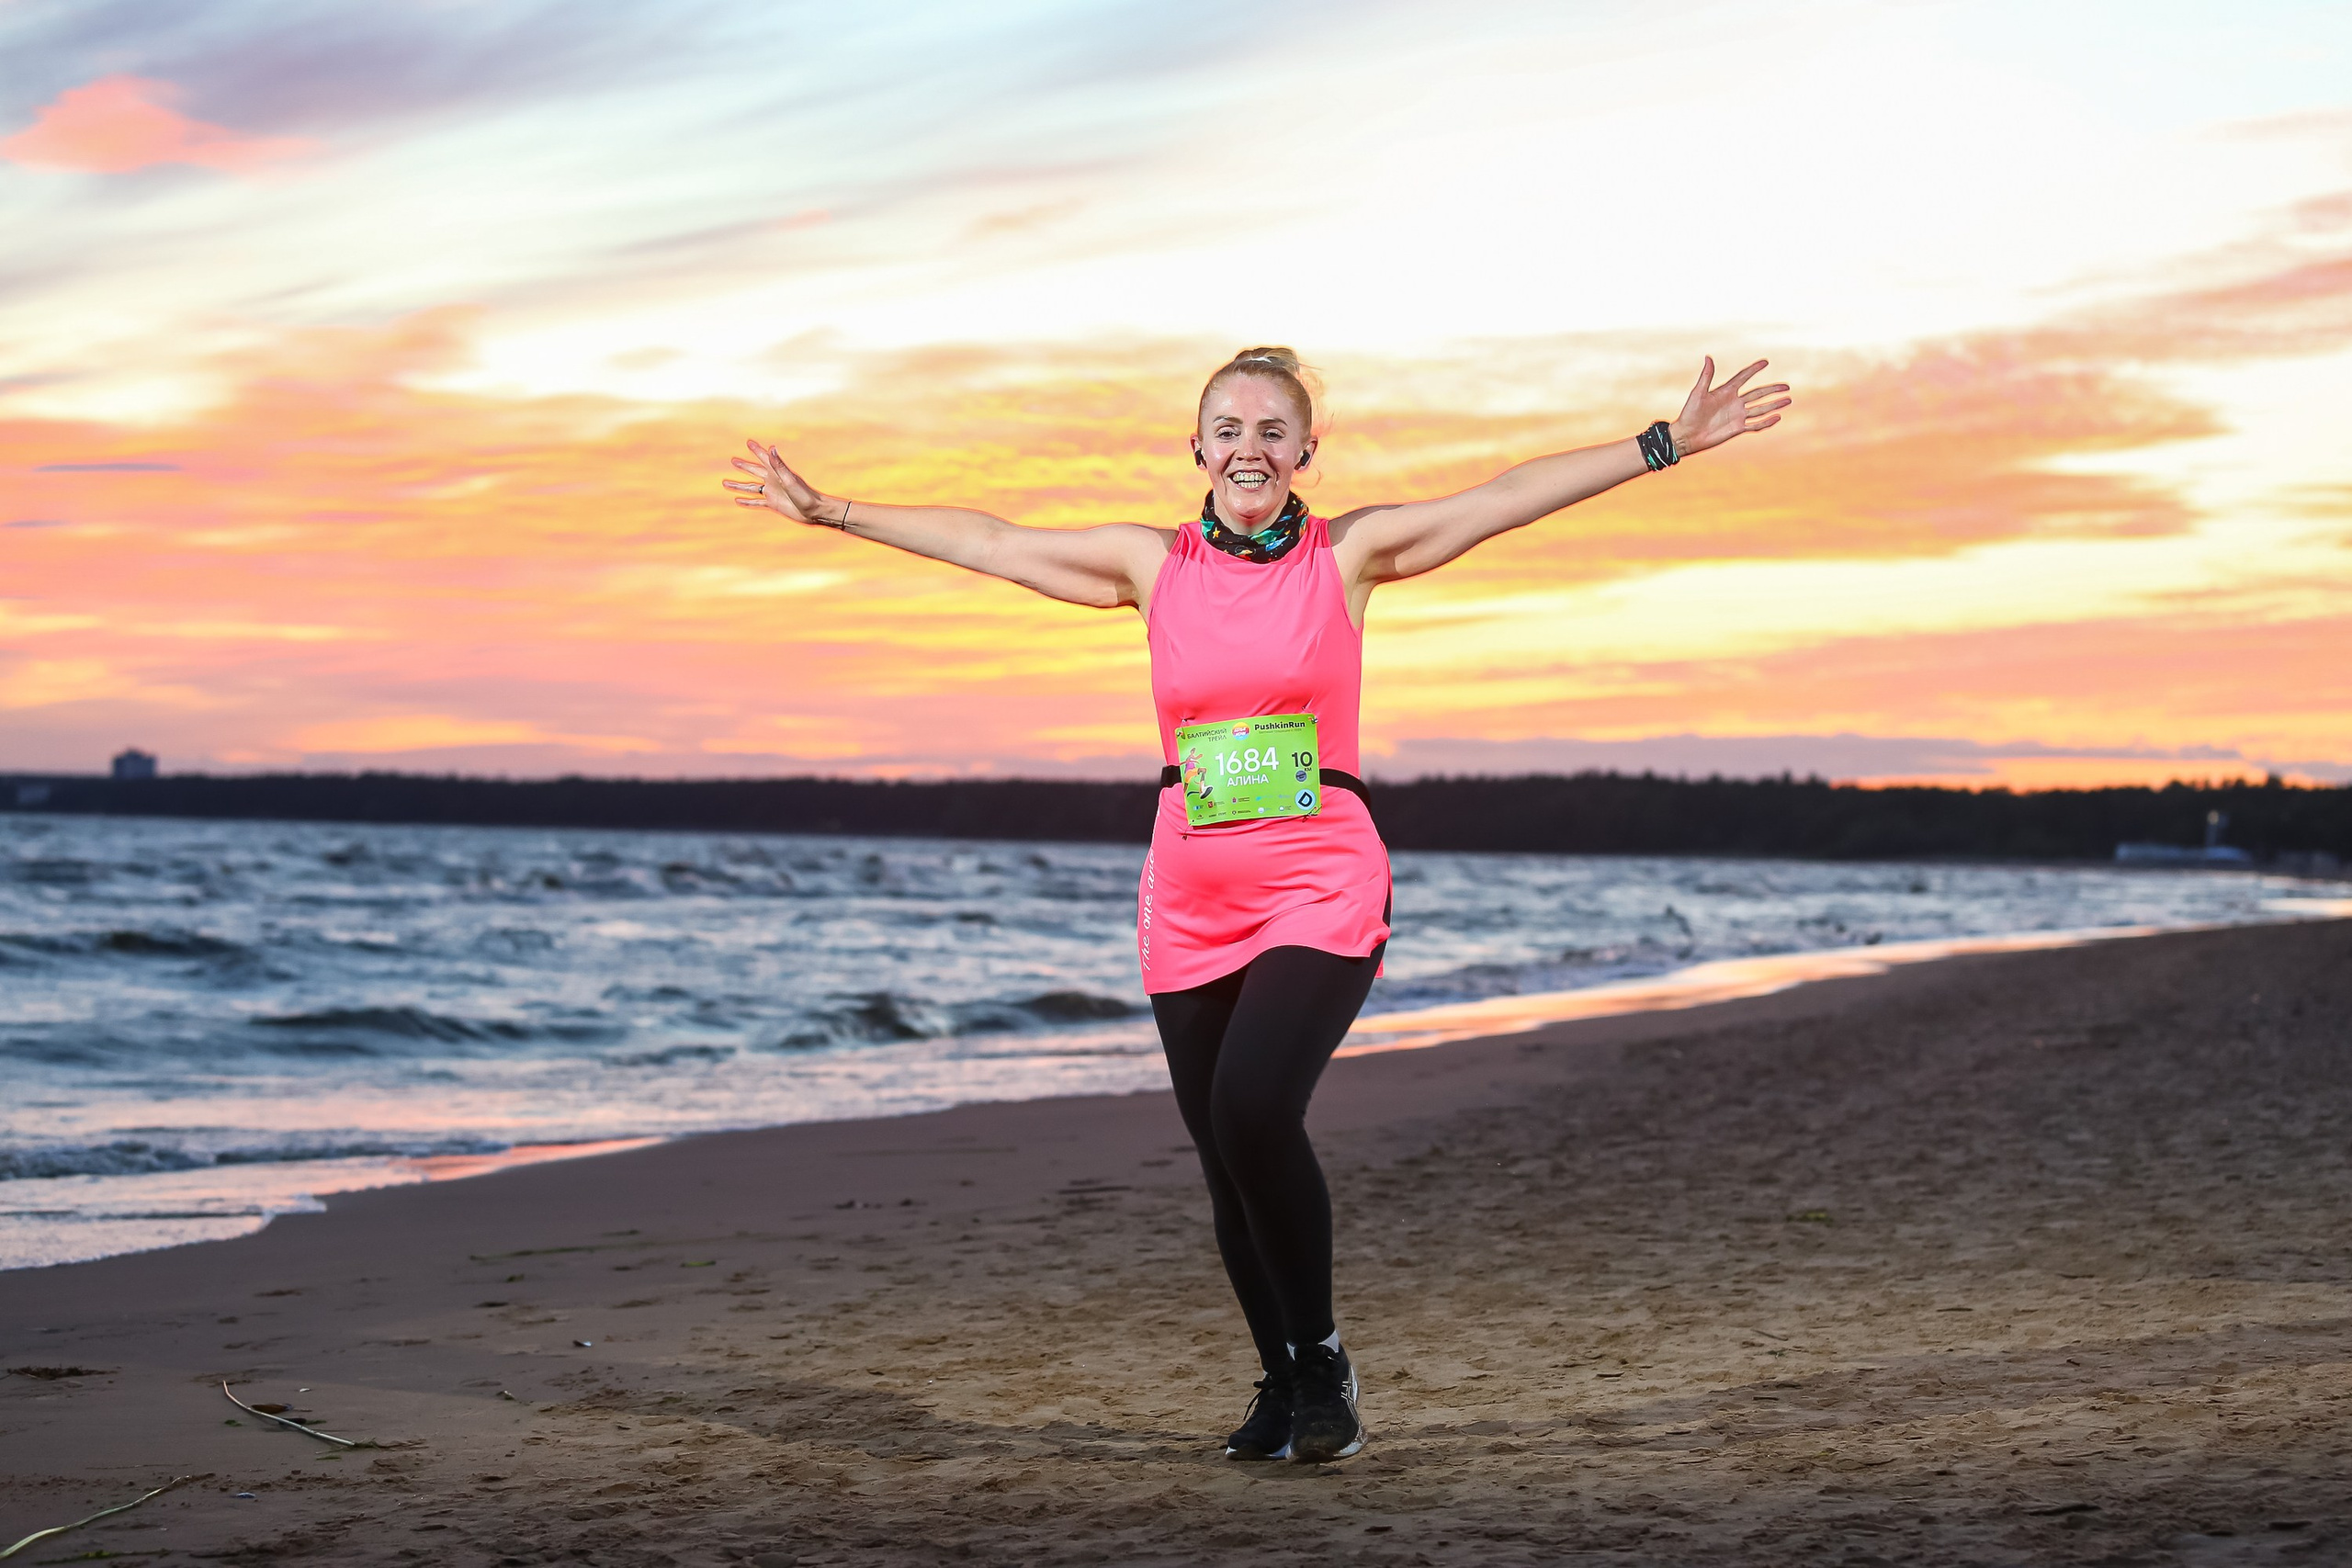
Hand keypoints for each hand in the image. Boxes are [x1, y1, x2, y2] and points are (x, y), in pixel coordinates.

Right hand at [724, 440, 842, 525]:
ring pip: (751, 487)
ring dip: (739, 486)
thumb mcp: (790, 479)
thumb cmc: (805, 494)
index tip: (748, 442)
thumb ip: (779, 465)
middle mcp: (773, 481)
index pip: (764, 458)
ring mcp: (772, 492)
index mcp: (777, 472)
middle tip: (733, 460)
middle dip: (744, 466)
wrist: (814, 511)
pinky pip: (756, 502)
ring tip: (725, 483)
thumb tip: (771, 448)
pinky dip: (747, 502)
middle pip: (754, 471)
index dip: (756, 450)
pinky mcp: (773, 504)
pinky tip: (738, 501)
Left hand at [1666, 357, 1790, 457]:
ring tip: (1788, 400)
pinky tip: (1777, 417)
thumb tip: (1708, 357)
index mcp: (1726, 391)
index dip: (1754, 369)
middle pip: (1758, 393)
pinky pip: (1755, 425)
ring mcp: (1737, 415)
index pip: (1743, 377)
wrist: (1687, 435)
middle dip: (1772, 389)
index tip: (1765, 362)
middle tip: (1786, 386)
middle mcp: (1734, 402)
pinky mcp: (1737, 428)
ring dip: (1774, 404)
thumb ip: (1706, 376)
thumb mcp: (1698, 393)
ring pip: (1760, 408)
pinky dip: (1766, 422)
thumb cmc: (1689, 413)